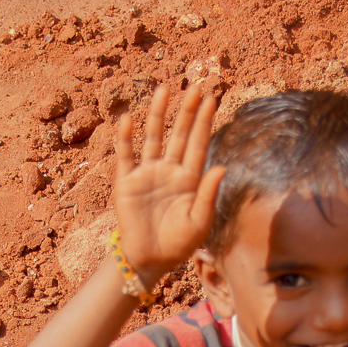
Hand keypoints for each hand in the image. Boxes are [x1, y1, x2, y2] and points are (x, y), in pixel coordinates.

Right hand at [113, 84, 227, 285]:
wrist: (149, 259)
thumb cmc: (178, 244)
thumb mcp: (199, 222)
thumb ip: (209, 194)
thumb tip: (221, 167)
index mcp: (190, 179)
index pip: (199, 144)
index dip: (204, 122)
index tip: (212, 99)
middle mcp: (169, 170)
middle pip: (179, 134)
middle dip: (187, 112)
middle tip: (195, 87)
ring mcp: (147, 173)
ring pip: (153, 137)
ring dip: (158, 114)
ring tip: (164, 90)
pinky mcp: (127, 182)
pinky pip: (126, 156)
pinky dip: (125, 138)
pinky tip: (128, 120)